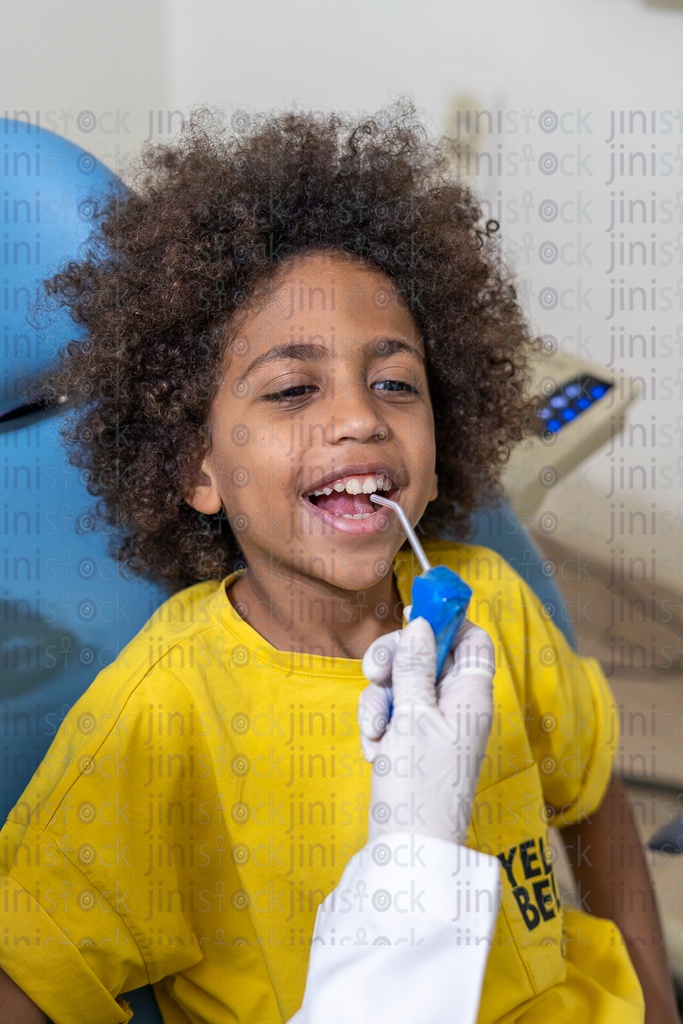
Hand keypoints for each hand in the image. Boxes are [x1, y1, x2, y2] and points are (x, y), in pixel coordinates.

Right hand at [358, 616, 493, 843]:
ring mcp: (432, 725)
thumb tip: (422, 624)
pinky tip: (375, 749)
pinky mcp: (410, 743)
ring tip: (376, 731)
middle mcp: (456, 706)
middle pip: (427, 655)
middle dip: (395, 659)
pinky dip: (378, 725)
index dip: (446, 620)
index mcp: (471, 695)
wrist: (405, 851)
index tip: (413, 611)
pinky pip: (391, 713)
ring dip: (379, 700)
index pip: (472, 639)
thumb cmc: (418, 786)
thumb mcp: (412, 716)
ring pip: (402, 683)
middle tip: (374, 671)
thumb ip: (415, 666)